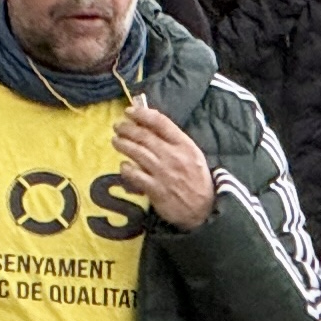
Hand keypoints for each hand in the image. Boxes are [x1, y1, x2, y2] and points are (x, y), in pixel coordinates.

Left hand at [116, 100, 214, 230]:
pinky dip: (126, 168)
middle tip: (118, 126)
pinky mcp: (156, 190)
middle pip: (144, 136)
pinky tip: (124, 165)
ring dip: (123, 144)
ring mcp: (163, 173)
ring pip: (137, 153)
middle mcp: (173, 156)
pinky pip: (135, 175)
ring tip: (116, 141)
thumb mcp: (192, 154)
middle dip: (127, 129)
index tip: (129, 111)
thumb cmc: (197, 179)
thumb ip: (174, 140)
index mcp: (184, 144)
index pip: (160, 122)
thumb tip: (150, 124)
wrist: (204, 209)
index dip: (142, 114)